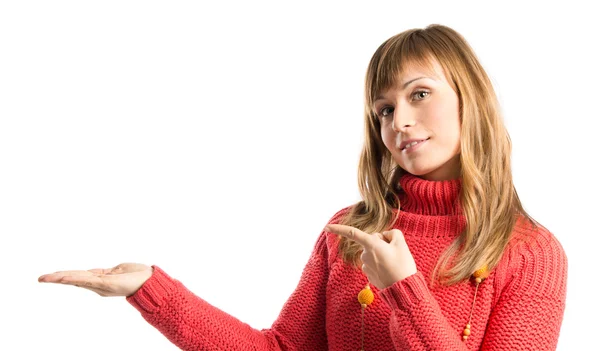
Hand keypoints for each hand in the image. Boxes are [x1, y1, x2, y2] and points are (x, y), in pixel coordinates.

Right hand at [38, 263, 153, 296]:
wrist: (150, 283)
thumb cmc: (137, 275)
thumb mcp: (118, 270)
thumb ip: (105, 272)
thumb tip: (94, 272)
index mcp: (100, 280)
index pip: (78, 277)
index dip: (64, 276)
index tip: (49, 276)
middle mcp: (98, 285)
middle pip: (74, 279)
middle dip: (57, 278)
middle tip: (41, 278)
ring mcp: (101, 285)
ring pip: (78, 280)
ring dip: (62, 278)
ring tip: (47, 278)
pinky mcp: (107, 284)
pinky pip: (88, 280)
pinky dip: (76, 278)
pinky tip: (65, 278)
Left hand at [324, 224, 416, 289]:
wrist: (404, 289)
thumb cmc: (403, 265)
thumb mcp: (401, 244)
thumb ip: (392, 233)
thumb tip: (384, 236)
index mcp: (371, 245)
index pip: (352, 233)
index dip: (338, 229)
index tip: (326, 227)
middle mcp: (365, 255)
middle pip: (371, 241)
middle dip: (381, 242)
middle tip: (396, 251)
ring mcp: (365, 266)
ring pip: (373, 253)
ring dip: (382, 254)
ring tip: (395, 263)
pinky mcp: (369, 275)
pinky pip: (374, 263)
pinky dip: (381, 264)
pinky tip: (390, 270)